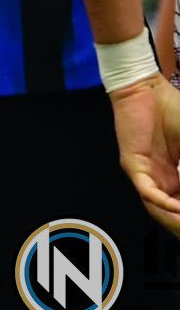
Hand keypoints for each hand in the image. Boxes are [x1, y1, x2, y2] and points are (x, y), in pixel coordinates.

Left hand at [111, 74, 179, 234]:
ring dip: (176, 219)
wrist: (145, 89)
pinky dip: (162, 202)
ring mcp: (147, 175)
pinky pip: (148, 190)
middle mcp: (161, 181)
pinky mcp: (134, 165)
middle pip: (173, 215)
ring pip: (160, 208)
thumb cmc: (172, 112)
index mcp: (176, 178)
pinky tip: (177, 208)